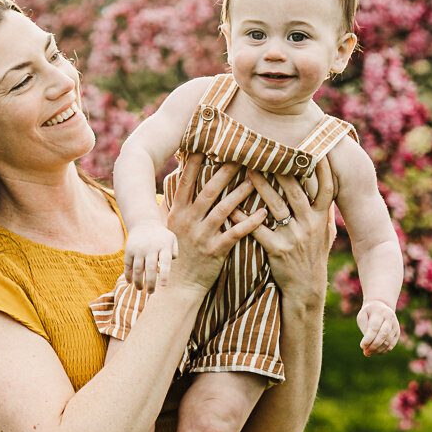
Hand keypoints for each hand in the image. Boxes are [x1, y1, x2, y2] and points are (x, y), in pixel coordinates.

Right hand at [125, 221, 177, 292]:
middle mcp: (151, 247)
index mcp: (164, 246)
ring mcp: (139, 249)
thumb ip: (174, 253)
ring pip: (137, 269)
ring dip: (138, 281)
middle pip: (150, 268)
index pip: (165, 262)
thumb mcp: (172, 240)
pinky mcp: (129, 250)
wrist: (144, 223)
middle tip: (151, 292)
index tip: (163, 286)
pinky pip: (128, 265)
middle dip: (150, 282)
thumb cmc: (161, 237)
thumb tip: (169, 267)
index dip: (164, 274)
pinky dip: (128, 275)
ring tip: (141, 289)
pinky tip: (130, 282)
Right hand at [165, 154, 266, 293]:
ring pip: (224, 209)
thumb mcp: (168, 228)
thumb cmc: (175, 255)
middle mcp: (188, 221)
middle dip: (224, 172)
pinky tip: (264, 212)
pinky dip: (250, 222)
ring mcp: (202, 236)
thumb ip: (173, 207)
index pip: (186, 182)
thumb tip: (176, 185)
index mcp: (177, 213)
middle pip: (208, 191)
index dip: (194, 163)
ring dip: (241, 193)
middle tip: (240, 155)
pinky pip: (236, 233)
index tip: (206, 145)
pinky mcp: (215, 251)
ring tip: (256, 179)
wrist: (177, 287)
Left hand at [241, 159, 335, 303]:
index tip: (313, 147)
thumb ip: (325, 210)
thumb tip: (328, 186)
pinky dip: (243, 218)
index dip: (322, 168)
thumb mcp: (325, 234)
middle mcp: (309, 225)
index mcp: (321, 218)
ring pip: (275, 205)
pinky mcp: (277, 250)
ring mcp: (294, 237)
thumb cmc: (313, 258)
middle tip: (265, 151)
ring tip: (247, 170)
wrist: (306, 289)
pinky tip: (231, 207)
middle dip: (280, 169)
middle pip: (295, 190)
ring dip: (260, 185)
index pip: (325, 188)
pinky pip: (257, 229)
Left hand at [357, 301, 400, 355]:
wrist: (381, 307)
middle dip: (374, 345)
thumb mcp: (362, 316)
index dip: (368, 338)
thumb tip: (367, 345)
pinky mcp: (397, 333)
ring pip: (388, 341)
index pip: (374, 328)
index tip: (362, 346)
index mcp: (380, 312)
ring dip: (378, 350)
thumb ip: (364, 328)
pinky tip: (375, 352)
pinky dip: (383, 350)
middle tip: (366, 352)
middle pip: (383, 335)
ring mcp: (395, 326)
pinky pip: (391, 344)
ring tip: (368, 353)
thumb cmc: (369, 313)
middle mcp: (390, 318)